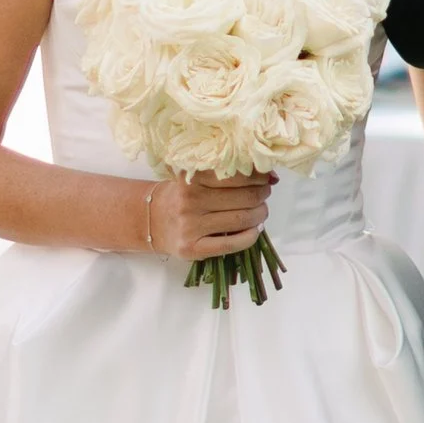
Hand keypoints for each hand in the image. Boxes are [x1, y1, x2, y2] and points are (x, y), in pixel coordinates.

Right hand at [142, 172, 274, 262]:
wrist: (152, 220)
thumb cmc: (182, 195)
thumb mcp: (197, 177)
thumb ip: (228, 175)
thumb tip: (271, 176)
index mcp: (192, 177)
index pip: (236, 174)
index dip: (258, 176)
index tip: (265, 177)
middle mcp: (190, 200)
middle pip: (244, 197)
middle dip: (262, 195)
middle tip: (264, 194)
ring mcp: (190, 225)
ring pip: (241, 219)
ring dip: (260, 215)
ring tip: (261, 211)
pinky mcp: (192, 248)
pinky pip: (231, 244)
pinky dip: (250, 237)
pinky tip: (253, 231)